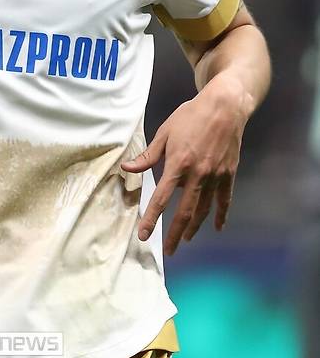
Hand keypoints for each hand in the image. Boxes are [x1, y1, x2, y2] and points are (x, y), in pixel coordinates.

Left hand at [120, 75, 247, 254]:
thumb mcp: (165, 132)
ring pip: (204, 209)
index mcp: (178, 165)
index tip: (144, 235)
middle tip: (168, 250)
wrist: (225, 107)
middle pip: (185, 212)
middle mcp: (197, 175)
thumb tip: (127, 168)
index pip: (161, 198)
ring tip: (185, 239)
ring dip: (194, 227)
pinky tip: (216, 227)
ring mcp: (215, 176)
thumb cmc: (191, 116)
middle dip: (175, 233)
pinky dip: (220, 215)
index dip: (152, 219)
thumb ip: (148, 155)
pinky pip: (224, 200)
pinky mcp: (229, 175)